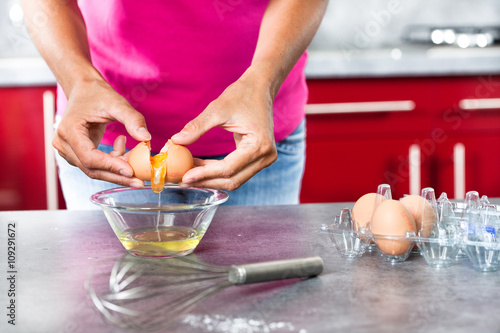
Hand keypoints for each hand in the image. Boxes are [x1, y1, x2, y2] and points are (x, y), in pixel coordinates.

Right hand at [53, 79, 150, 186]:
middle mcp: (63, 144)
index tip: (131, 171)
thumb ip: (133, 119)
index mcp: (69, 131)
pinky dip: (112, 161)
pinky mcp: (75, 153)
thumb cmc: (98, 94)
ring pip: (94, 169)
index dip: (111, 166)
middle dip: (117, 176)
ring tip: (133, 155)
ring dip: (116, 168)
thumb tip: (146, 138)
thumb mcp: (117, 103)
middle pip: (92, 169)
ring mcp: (67, 150)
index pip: (90, 157)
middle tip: (139, 182)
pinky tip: (122, 143)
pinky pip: (96, 165)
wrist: (84, 89)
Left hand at [171, 68, 277, 190]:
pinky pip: (235, 171)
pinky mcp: (257, 158)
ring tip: (188, 173)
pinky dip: (216, 171)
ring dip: (210, 178)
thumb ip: (197, 127)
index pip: (229, 168)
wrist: (260, 87)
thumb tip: (175, 141)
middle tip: (183, 180)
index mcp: (260, 145)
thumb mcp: (217, 109)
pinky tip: (199, 167)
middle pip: (233, 180)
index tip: (185, 176)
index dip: (205, 174)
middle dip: (207, 181)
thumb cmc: (242, 94)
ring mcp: (264, 159)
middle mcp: (266, 156)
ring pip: (234, 179)